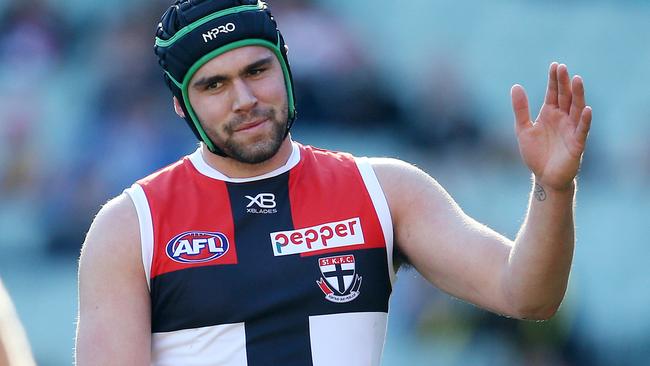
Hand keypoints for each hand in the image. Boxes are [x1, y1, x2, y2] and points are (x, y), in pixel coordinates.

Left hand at [511, 62, 591, 190]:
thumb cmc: (535, 153)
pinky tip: (587, 109)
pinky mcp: (577, 143)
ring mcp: (571, 129)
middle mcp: (563, 118)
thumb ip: (520, 109)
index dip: (554, 80)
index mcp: (550, 113)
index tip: (555, 65)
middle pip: (566, 97)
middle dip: (564, 82)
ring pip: (577, 109)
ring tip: (577, 80)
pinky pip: (582, 130)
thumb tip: (515, 86)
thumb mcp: (523, 129)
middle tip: (563, 67)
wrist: (544, 177)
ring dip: (578, 95)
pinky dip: (585, 120)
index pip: (554, 93)